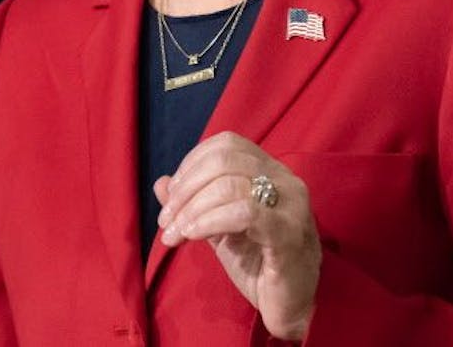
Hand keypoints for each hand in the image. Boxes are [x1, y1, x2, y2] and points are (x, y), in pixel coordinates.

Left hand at [153, 131, 319, 340]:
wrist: (292, 307)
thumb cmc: (258, 264)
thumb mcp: (218, 229)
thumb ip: (193, 203)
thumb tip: (161, 183)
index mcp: (270, 171)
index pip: (226, 143)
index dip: (192, 163)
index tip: (171, 196)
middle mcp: (285, 180)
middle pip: (223, 159)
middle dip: (185, 188)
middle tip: (166, 220)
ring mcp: (291, 205)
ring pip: (229, 184)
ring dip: (191, 208)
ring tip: (174, 234)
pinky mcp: (290, 233)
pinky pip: (243, 213)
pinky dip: (209, 221)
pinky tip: (193, 235)